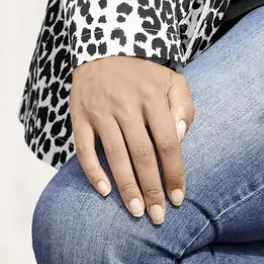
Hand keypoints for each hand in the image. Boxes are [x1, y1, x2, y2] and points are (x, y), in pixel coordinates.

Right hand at [71, 56, 194, 224]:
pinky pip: (84, 150)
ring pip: (115, 155)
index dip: (174, 173)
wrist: (104, 46)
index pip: (167, 142)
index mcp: (153, 97)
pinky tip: (105, 192)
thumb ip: (183, 106)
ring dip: (127, 187)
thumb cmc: (144, 72)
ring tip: (137, 212)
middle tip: (158, 217)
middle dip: (152, 189)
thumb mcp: (172, 79)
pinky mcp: (80, 116)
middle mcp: (127, 105)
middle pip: (142, 154)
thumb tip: (180, 136)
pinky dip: (93, 172)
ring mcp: (101, 112)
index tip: (178, 198)